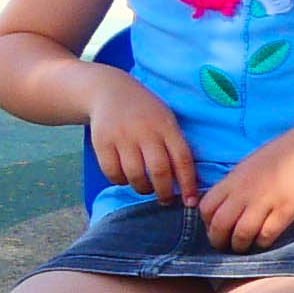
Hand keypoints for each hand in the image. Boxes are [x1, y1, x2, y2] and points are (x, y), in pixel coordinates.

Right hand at [82, 66, 197, 205]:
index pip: (183, 159)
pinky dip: (120, 181)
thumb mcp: (166, 120)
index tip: (191, 202)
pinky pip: (112, 172)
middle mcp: (145, 131)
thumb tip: (188, 182)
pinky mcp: (102, 142)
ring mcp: (122, 136)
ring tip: (146, 189)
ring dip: (142, 189)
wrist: (110, 90)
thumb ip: (175, 145)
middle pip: (159, 171)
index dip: (189, 184)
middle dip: (165, 192)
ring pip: (135, 175)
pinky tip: (126, 178)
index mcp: (167, 126)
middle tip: (166, 200)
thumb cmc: (146, 112)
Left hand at [192, 138, 293, 253]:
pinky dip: (262, 242)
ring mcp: (265, 201)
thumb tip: (226, 204)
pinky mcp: (286, 210)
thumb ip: (235, 184)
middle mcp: (244, 192)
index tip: (215, 229)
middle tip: (224, 246)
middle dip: (219, 240)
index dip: (207, 223)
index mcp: (233, 180)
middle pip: (220, 224)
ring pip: (241, 233)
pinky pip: (267, 234)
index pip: (207, 208)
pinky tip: (264, 240)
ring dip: (240, 245)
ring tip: (244, 247)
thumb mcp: (248, 166)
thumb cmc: (281, 155)